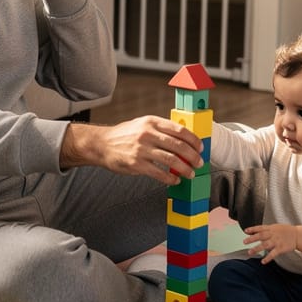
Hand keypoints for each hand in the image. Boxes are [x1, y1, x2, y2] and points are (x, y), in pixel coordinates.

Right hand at [61, 116, 204, 183]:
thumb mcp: (142, 125)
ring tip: (190, 174)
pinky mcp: (137, 164)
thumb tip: (183, 140)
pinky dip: (170, 178)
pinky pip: (159, 173)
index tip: (200, 148)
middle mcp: (147, 134)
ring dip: (185, 169)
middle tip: (199, 163)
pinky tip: (174, 180)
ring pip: (171, 160)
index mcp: (151, 122)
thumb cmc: (124, 135)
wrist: (101, 144)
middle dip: (193, 156)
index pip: (180, 130)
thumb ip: (161, 129)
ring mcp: (142, 149)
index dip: (194, 140)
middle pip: (179, 145)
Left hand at [243, 223, 301, 263]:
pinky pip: (274, 253)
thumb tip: (252, 232)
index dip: (253, 229)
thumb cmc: (284, 231)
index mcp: (271, 228)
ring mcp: (277, 241)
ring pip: (266, 245)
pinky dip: (268, 258)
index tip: (245, 231)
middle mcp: (273, 234)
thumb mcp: (275, 227)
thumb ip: (264, 229)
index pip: (260, 228)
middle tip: (244, 242)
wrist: (297, 235)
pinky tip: (263, 261)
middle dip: (252, 238)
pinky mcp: (281, 248)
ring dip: (257, 248)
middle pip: (261, 236)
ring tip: (250, 252)